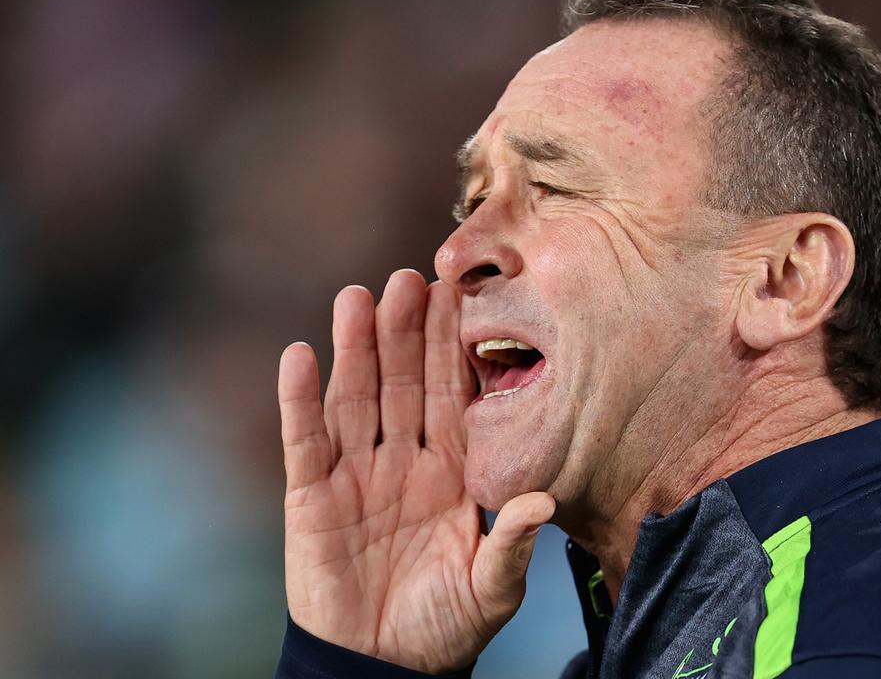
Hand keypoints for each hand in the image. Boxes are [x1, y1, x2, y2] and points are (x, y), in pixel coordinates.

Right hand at [278, 269, 554, 672]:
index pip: (453, 397)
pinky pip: (304, 441)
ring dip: (354, 349)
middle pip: (403, 384)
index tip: (460, 297)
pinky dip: (299, 400)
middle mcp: (405, 461)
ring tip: (356, 297)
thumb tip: (544, 500)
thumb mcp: (492, 590)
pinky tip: (300, 355)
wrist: (384, 669)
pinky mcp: (310, 497)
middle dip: (406, 333)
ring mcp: (356, 475)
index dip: (453, 349)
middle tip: (409, 278)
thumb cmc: (446, 628)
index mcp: (453, 472)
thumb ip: (513, 543)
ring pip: (355, 398)